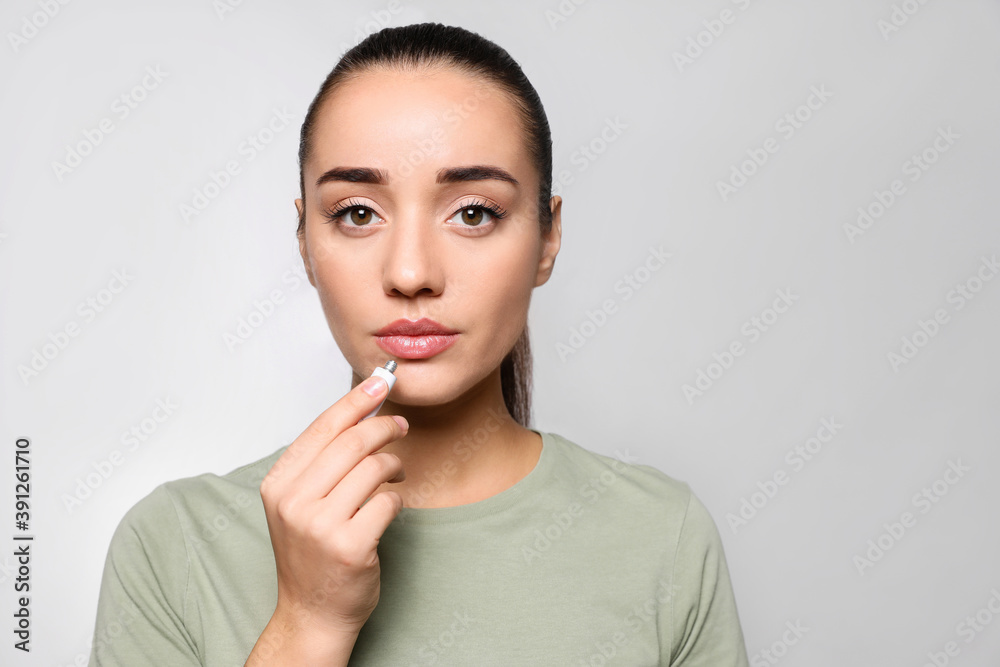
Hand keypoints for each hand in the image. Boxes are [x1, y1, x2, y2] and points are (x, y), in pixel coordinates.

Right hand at [259, 375, 407, 639]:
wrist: (312, 612)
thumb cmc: (312, 553)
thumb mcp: (300, 502)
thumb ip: (322, 461)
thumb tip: (361, 410)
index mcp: (278, 484)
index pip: (323, 427)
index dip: (357, 399)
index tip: (382, 381)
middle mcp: (294, 502)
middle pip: (353, 442)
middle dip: (385, 427)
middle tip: (401, 426)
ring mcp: (321, 526)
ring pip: (375, 468)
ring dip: (394, 465)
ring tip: (395, 475)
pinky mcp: (351, 546)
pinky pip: (389, 501)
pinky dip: (397, 499)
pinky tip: (390, 505)